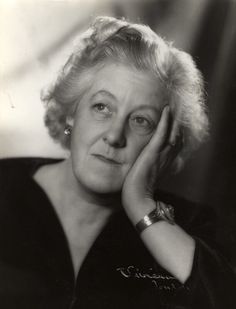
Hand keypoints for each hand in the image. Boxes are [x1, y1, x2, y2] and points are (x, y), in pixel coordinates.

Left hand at [122, 106, 180, 222]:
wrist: (137, 198)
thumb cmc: (138, 189)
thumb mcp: (145, 176)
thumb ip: (147, 167)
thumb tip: (143, 163)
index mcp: (165, 162)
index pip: (174, 143)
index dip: (175, 132)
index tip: (173, 121)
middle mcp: (167, 157)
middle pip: (177, 136)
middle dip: (176, 123)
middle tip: (174, 110)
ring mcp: (161, 154)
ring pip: (172, 132)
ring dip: (173, 119)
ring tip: (170, 107)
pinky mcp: (153, 152)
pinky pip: (162, 133)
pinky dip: (165, 121)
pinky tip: (166, 110)